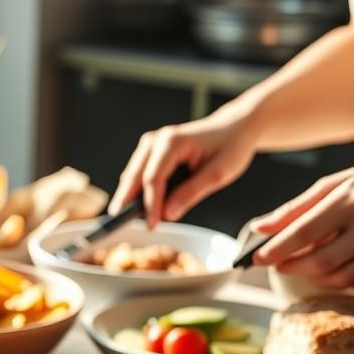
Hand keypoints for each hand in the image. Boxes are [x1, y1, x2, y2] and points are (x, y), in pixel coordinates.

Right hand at [109, 109, 259, 226]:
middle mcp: (158, 139)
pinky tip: (135, 203)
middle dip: (126, 200)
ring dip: (127, 195)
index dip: (150, 204)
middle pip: (134, 175)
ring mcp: (152, 142)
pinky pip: (138, 171)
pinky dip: (135, 188)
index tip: (151, 225)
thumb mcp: (218, 174)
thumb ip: (191, 193)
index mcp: (173, 142)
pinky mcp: (152, 149)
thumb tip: (167, 214)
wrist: (233, 128)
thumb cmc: (229, 146)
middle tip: (119, 222)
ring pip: (132, 173)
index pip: (153, 178)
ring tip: (123, 217)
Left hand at [251, 147, 353, 289]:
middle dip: (291, 267)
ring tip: (305, 266)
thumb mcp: (341, 181)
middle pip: (318, 262)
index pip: (302, 233)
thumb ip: (299, 206)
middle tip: (278, 264)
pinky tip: (337, 269)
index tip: (256, 258)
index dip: (275, 249)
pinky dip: (344, 281)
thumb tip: (261, 226)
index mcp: (351, 199)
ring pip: (340, 279)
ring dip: (314, 278)